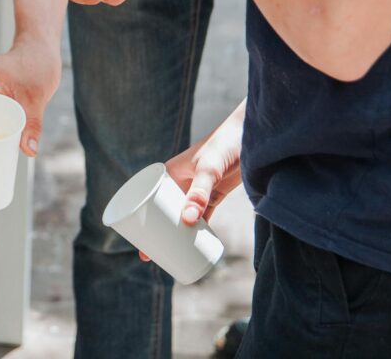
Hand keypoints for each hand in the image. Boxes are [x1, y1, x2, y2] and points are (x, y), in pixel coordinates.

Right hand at [137, 100, 245, 261]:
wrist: (254, 137)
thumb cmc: (225, 144)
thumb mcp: (209, 169)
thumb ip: (199, 192)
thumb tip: (186, 221)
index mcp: (170, 173)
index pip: (147, 198)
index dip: (139, 219)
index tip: (135, 239)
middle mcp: (180, 182)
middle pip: (162, 211)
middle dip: (153, 232)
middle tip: (147, 254)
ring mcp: (197, 190)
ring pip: (180, 217)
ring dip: (173, 234)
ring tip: (167, 255)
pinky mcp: (213, 195)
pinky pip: (200, 217)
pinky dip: (195, 230)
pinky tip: (192, 245)